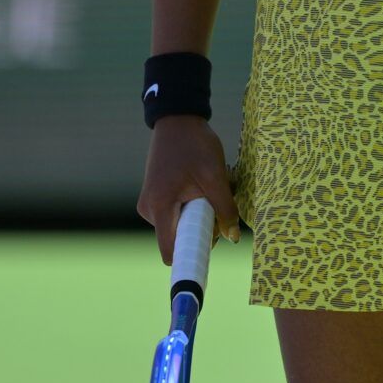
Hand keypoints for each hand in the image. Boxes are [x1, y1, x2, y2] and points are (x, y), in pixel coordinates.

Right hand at [136, 115, 242, 265]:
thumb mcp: (215, 176)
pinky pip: (177, 214)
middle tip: (215, 204)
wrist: (178, 119)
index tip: (207, 264)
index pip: (171, 251)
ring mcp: (151, 203)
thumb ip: (224, 209)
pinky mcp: (156, 197)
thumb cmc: (195, 145)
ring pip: (180, 226)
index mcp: (159, 208)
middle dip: (201, 230)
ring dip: (199, 215)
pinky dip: (192, 206)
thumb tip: (233, 238)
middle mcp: (149, 210)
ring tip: (208, 188)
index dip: (189, 260)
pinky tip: (200, 185)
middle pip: (179, 239)